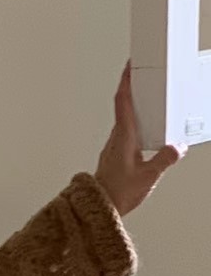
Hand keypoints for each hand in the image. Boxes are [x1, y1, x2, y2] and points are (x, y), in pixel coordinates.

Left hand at [96, 63, 184, 217]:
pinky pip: (126, 133)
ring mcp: (114, 147)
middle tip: (143, 73)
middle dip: (134, 88)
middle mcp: (116, 138)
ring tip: (149, 98)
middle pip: (124, 106)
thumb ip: (164, 160)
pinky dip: (135, 124)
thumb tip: (177, 147)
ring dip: (135, 106)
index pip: (123, 102)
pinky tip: (146, 129)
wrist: (97, 210)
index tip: (131, 64)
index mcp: (123, 137)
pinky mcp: (115, 155)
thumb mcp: (147, 177)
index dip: (127, 81)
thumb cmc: (117, 194)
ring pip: (125, 120)